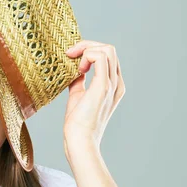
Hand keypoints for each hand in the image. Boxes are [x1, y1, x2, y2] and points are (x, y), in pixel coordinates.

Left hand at [63, 40, 125, 155]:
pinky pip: (100, 56)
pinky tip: (78, 68)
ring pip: (107, 49)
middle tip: (69, 54)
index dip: (89, 51)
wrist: (79, 140)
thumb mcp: (78, 96)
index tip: (71, 57)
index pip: (108, 56)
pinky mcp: (103, 86)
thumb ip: (79, 81)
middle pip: (109, 49)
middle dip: (87, 45)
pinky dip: (87, 55)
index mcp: (114, 86)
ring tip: (74, 62)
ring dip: (86, 48)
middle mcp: (117, 84)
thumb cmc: (78, 123)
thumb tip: (74, 70)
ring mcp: (112, 84)